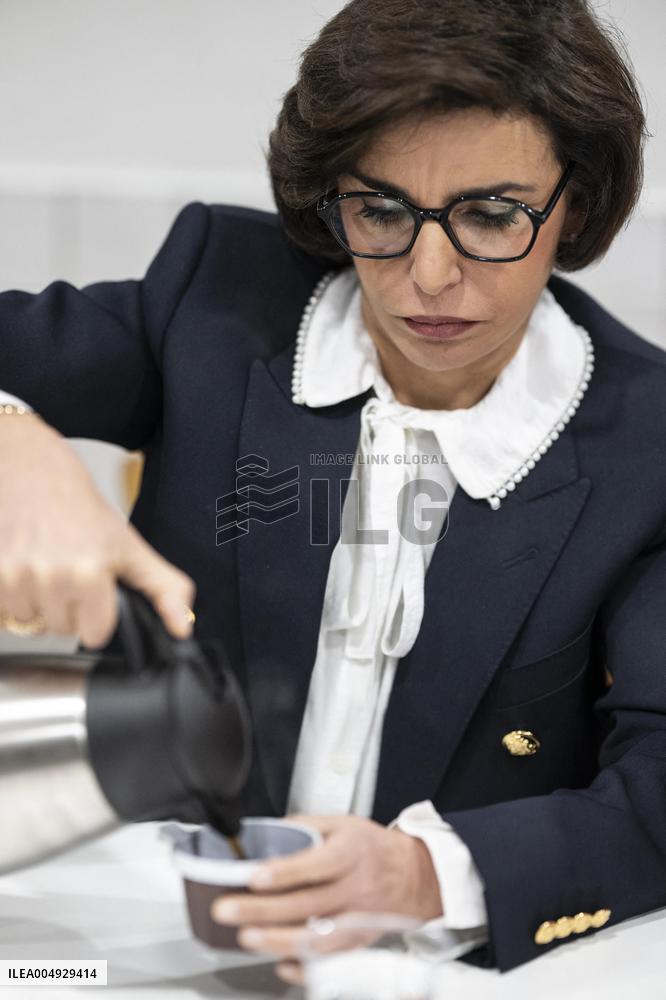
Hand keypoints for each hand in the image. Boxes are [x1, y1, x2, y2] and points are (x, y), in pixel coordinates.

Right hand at [0, 416, 194, 646]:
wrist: (30, 468)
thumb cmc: (79, 506)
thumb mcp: (130, 546)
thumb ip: (164, 588)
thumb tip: (182, 626)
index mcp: (90, 572)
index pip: (95, 634)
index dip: (97, 615)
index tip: (95, 590)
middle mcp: (52, 576)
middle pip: (61, 630)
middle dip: (66, 606)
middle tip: (68, 570)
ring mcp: (17, 575)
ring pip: (30, 621)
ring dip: (37, 601)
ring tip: (45, 565)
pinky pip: (4, 610)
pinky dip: (11, 594)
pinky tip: (24, 564)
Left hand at [210, 814, 443, 984]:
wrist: (415, 877)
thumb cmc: (372, 849)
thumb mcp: (343, 824)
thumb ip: (306, 826)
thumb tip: (266, 833)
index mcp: (351, 853)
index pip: (317, 864)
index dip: (285, 871)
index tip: (255, 876)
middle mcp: (356, 889)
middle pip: (308, 904)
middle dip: (264, 910)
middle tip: (229, 910)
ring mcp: (359, 920)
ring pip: (319, 938)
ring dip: (279, 940)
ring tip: (248, 937)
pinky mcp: (359, 944)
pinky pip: (332, 962)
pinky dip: (306, 968)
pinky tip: (281, 964)